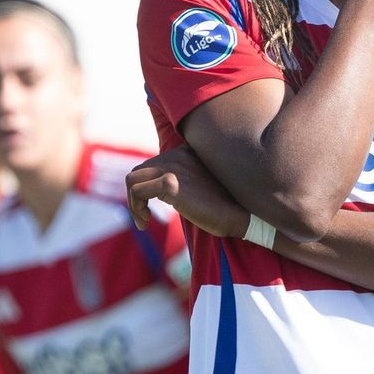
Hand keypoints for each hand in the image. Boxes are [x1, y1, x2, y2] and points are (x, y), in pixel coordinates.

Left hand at [127, 147, 248, 238]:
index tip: (153, 208)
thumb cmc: (226, 205)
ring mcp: (173, 167)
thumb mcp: (201, 184)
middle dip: (136, 196)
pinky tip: (147, 221)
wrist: (241, 214)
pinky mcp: (170, 183)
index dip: (148, 187)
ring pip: (132, 180)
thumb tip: (163, 191)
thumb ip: (183, 179)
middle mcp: (177, 155)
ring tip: (144, 220)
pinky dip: (137, 208)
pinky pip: (137, 192)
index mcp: (186, 152)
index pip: (153, 165)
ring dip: (133, 203)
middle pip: (139, 171)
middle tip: (145, 217)